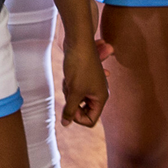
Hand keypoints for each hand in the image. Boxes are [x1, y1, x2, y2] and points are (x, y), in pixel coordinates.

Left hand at [51, 0, 110, 126]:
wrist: (78, 42)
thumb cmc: (79, 66)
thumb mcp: (73, 91)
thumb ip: (69, 110)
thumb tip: (66, 124)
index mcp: (101, 98)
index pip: (90, 120)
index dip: (77, 117)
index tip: (70, 107)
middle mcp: (99, 92)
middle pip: (83, 110)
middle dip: (72, 103)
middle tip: (70, 90)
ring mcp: (92, 85)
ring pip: (76, 99)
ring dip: (69, 92)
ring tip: (70, 80)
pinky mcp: (84, 77)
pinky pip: (74, 89)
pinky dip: (69, 85)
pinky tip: (70, 75)